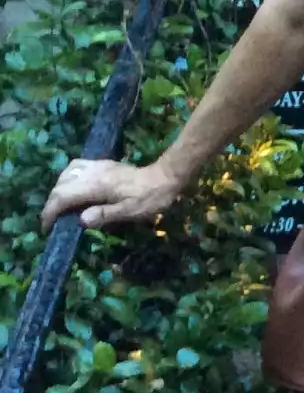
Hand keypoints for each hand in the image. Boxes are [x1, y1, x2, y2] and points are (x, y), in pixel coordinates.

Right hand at [41, 158, 183, 232]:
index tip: (48, 228)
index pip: (62, 197)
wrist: (166, 177)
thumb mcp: (130, 211)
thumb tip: (81, 220)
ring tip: (61, 207)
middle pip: (61, 185)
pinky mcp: (104, 164)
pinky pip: (77, 166)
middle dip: (52, 203)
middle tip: (53, 221)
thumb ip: (105, 215)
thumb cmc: (150, 197)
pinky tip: (75, 189)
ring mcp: (98, 165)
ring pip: (66, 174)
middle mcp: (93, 172)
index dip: (50, 213)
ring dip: (59, 189)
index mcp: (97, 185)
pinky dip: (68, 178)